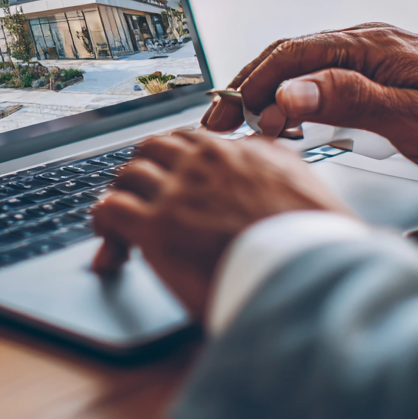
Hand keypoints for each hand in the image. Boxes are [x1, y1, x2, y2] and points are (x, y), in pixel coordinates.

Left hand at [91, 129, 349, 320]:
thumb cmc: (313, 246)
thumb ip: (279, 162)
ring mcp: (177, 191)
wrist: (309, 279)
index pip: (189, 139)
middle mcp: (204, 162)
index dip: (174, 162)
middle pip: (152, 149)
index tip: (170, 182)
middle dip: (143, 174)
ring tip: (123, 230)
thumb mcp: (306, 183)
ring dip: (122, 199)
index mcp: (240, 151)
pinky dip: (104, 224)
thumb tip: (267, 148)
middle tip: (141, 202)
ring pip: (127, 175)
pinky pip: (110, 209)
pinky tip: (111, 244)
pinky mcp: (156, 226)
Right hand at [200, 23, 417, 176]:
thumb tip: (288, 93)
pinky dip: (297, 95)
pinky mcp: (384, 70)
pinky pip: (326, 75)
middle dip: (249, 87)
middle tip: (218, 124)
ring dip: (270, 91)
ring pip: (305, 64)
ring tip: (244, 125)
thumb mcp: (413, 120)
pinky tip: (291, 118)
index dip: (251, 84)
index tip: (224, 117)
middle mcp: (368, 40)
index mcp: (370, 45)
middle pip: (290, 55)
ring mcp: (376, 54)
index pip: (291, 55)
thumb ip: (349, 101)